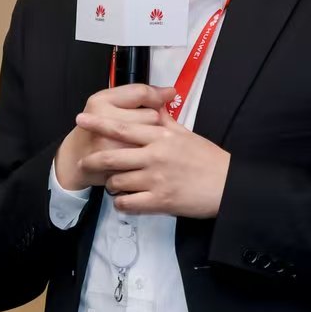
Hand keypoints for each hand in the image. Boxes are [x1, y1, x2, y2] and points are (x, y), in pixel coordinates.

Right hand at [54, 83, 168, 191]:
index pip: (142, 94)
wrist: (74, 158)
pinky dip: (148, 154)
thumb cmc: (95, 127)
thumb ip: (137, 93)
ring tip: (140, 139)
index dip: (154, 98)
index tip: (157, 102)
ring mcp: (112, 146)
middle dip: (152, 120)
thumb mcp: (107, 101)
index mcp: (101, 103)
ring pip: (152, 136)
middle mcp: (105, 123)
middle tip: (141, 125)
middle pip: (151, 115)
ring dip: (152, 138)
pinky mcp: (119, 165)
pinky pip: (148, 156)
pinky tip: (140, 153)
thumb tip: (170, 92)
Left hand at [75, 97, 231, 217]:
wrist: (228, 185)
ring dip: (111, 184)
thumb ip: (165, 122)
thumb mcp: (186, 134)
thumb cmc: (208, 159)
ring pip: (117, 181)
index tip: (82, 120)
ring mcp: (156, 179)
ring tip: (115, 183)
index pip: (123, 128)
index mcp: (161, 137)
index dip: (99, 124)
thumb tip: (153, 107)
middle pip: (112, 156)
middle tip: (84, 162)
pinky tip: (125, 200)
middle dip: (93, 160)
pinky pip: (127, 203)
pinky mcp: (159, 201)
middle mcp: (155, 156)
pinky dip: (121, 202)